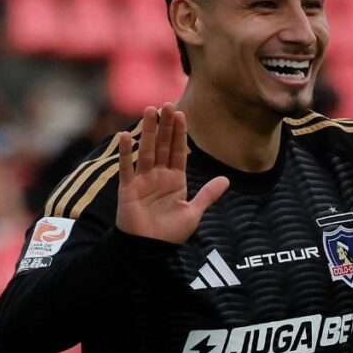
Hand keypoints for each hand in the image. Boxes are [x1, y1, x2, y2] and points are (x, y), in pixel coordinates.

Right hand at [116, 104, 228, 243]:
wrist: (150, 249)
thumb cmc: (170, 233)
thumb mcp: (193, 212)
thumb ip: (207, 194)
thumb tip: (226, 179)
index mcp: (175, 179)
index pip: (178, 151)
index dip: (179, 132)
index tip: (180, 113)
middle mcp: (159, 176)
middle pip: (163, 145)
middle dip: (165, 125)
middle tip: (166, 103)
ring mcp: (143, 180)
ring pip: (146, 150)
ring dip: (148, 131)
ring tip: (149, 110)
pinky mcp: (128, 189)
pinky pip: (127, 168)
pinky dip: (126, 152)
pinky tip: (126, 135)